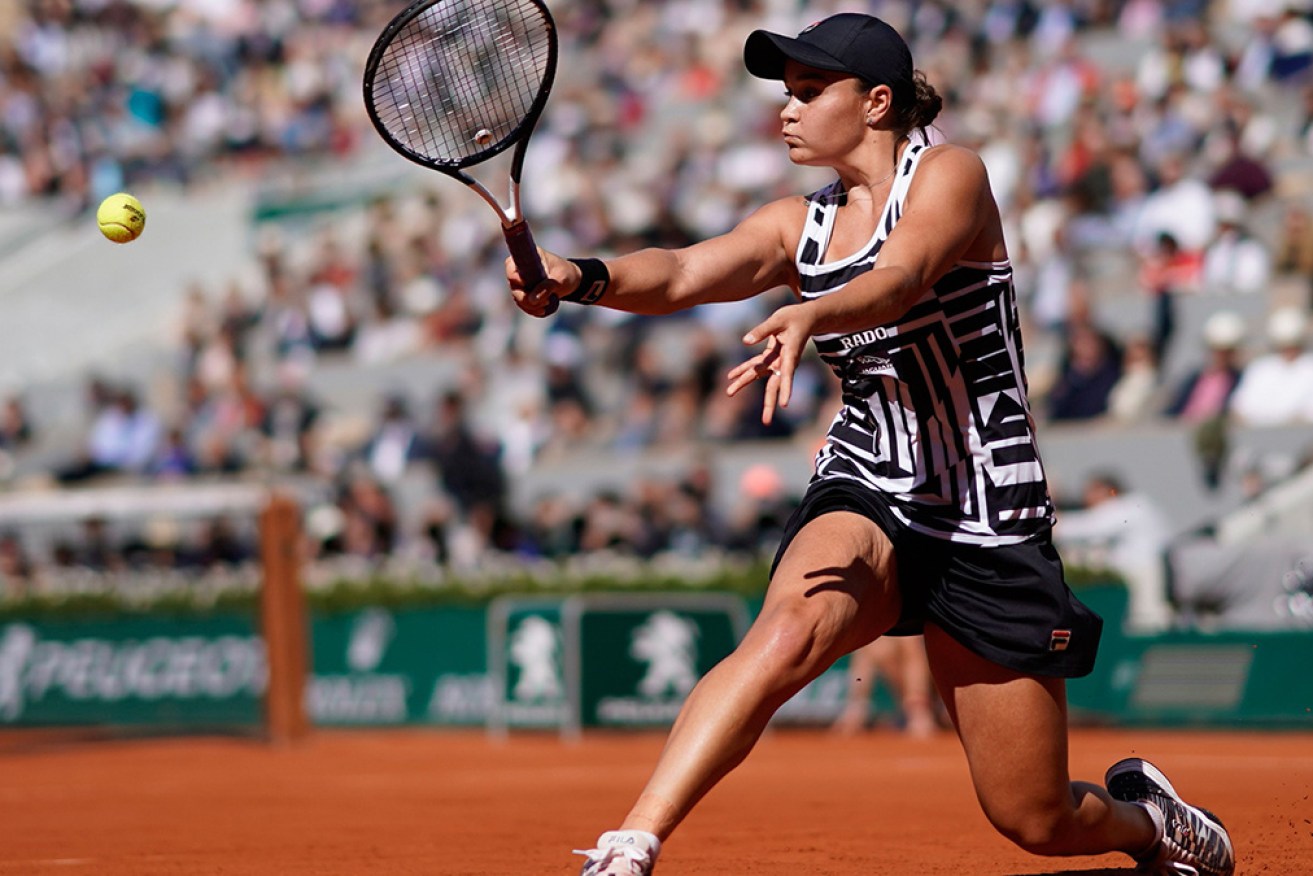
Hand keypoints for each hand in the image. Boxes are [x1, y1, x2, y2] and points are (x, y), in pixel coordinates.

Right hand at [505, 249, 575, 317]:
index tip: (525, 284)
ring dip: (530, 306)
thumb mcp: (560, 279)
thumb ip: (547, 287)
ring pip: (517, 297)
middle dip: (525, 298)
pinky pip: (523, 304)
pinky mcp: (525, 293)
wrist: (572, 281)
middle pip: (513, 285)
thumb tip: (532, 300)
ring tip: (546, 306)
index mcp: (527, 258)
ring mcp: (521, 282)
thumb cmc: (566, 274)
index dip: (514, 277)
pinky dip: (532, 310)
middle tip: (544, 302)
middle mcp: (520, 269)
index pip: (510, 265)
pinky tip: (543, 311)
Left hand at [726, 302, 816, 425]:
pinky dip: (743, 369)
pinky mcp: (771, 356)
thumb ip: (762, 330)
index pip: (787, 374)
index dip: (786, 389)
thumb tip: (744, 342)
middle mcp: (784, 362)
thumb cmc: (796, 317)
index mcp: (790, 354)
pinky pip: (755, 365)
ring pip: (759, 375)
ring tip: (729, 392)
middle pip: (774, 385)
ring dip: (743, 382)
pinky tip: (730, 376)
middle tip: (766, 421)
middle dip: (769, 403)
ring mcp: (777, 361)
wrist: (807, 318)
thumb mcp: (779, 319)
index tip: (785, 404)